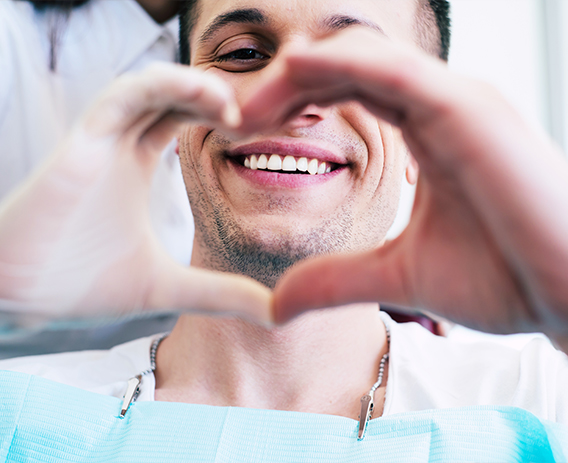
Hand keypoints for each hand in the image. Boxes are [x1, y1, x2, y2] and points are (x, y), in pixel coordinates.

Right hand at [0, 63, 270, 322]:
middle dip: (215, 95)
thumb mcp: (171, 289)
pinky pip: (124, 97)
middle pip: (172, 94)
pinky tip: (204, 100)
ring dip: (195, 86)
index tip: (258, 129)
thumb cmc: (82, 291)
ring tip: (232, 108)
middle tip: (256, 114)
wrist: (20, 306)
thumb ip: (223, 295)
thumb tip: (277, 313)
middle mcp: (119, 146)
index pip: (182, 118)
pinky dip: (163, 86)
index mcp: (137, 166)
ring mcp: (100, 141)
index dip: (218, 114)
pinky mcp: (83, 144)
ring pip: (151, 86)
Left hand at [260, 28, 567, 335]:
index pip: (346, 94)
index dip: (292, 105)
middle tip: (236, 118)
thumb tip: (275, 304)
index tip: (247, 132)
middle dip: (285, 88)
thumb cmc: (504, 278)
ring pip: (365, 58)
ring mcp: (458, 103)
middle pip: (345, 70)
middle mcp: (440, 107)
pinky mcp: (471, 111)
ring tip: (251, 105)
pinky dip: (344, 64)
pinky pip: (397, 70)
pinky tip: (298, 72)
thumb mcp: (396, 276)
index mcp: (425, 133)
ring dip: (302, 72)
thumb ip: (335, 279)